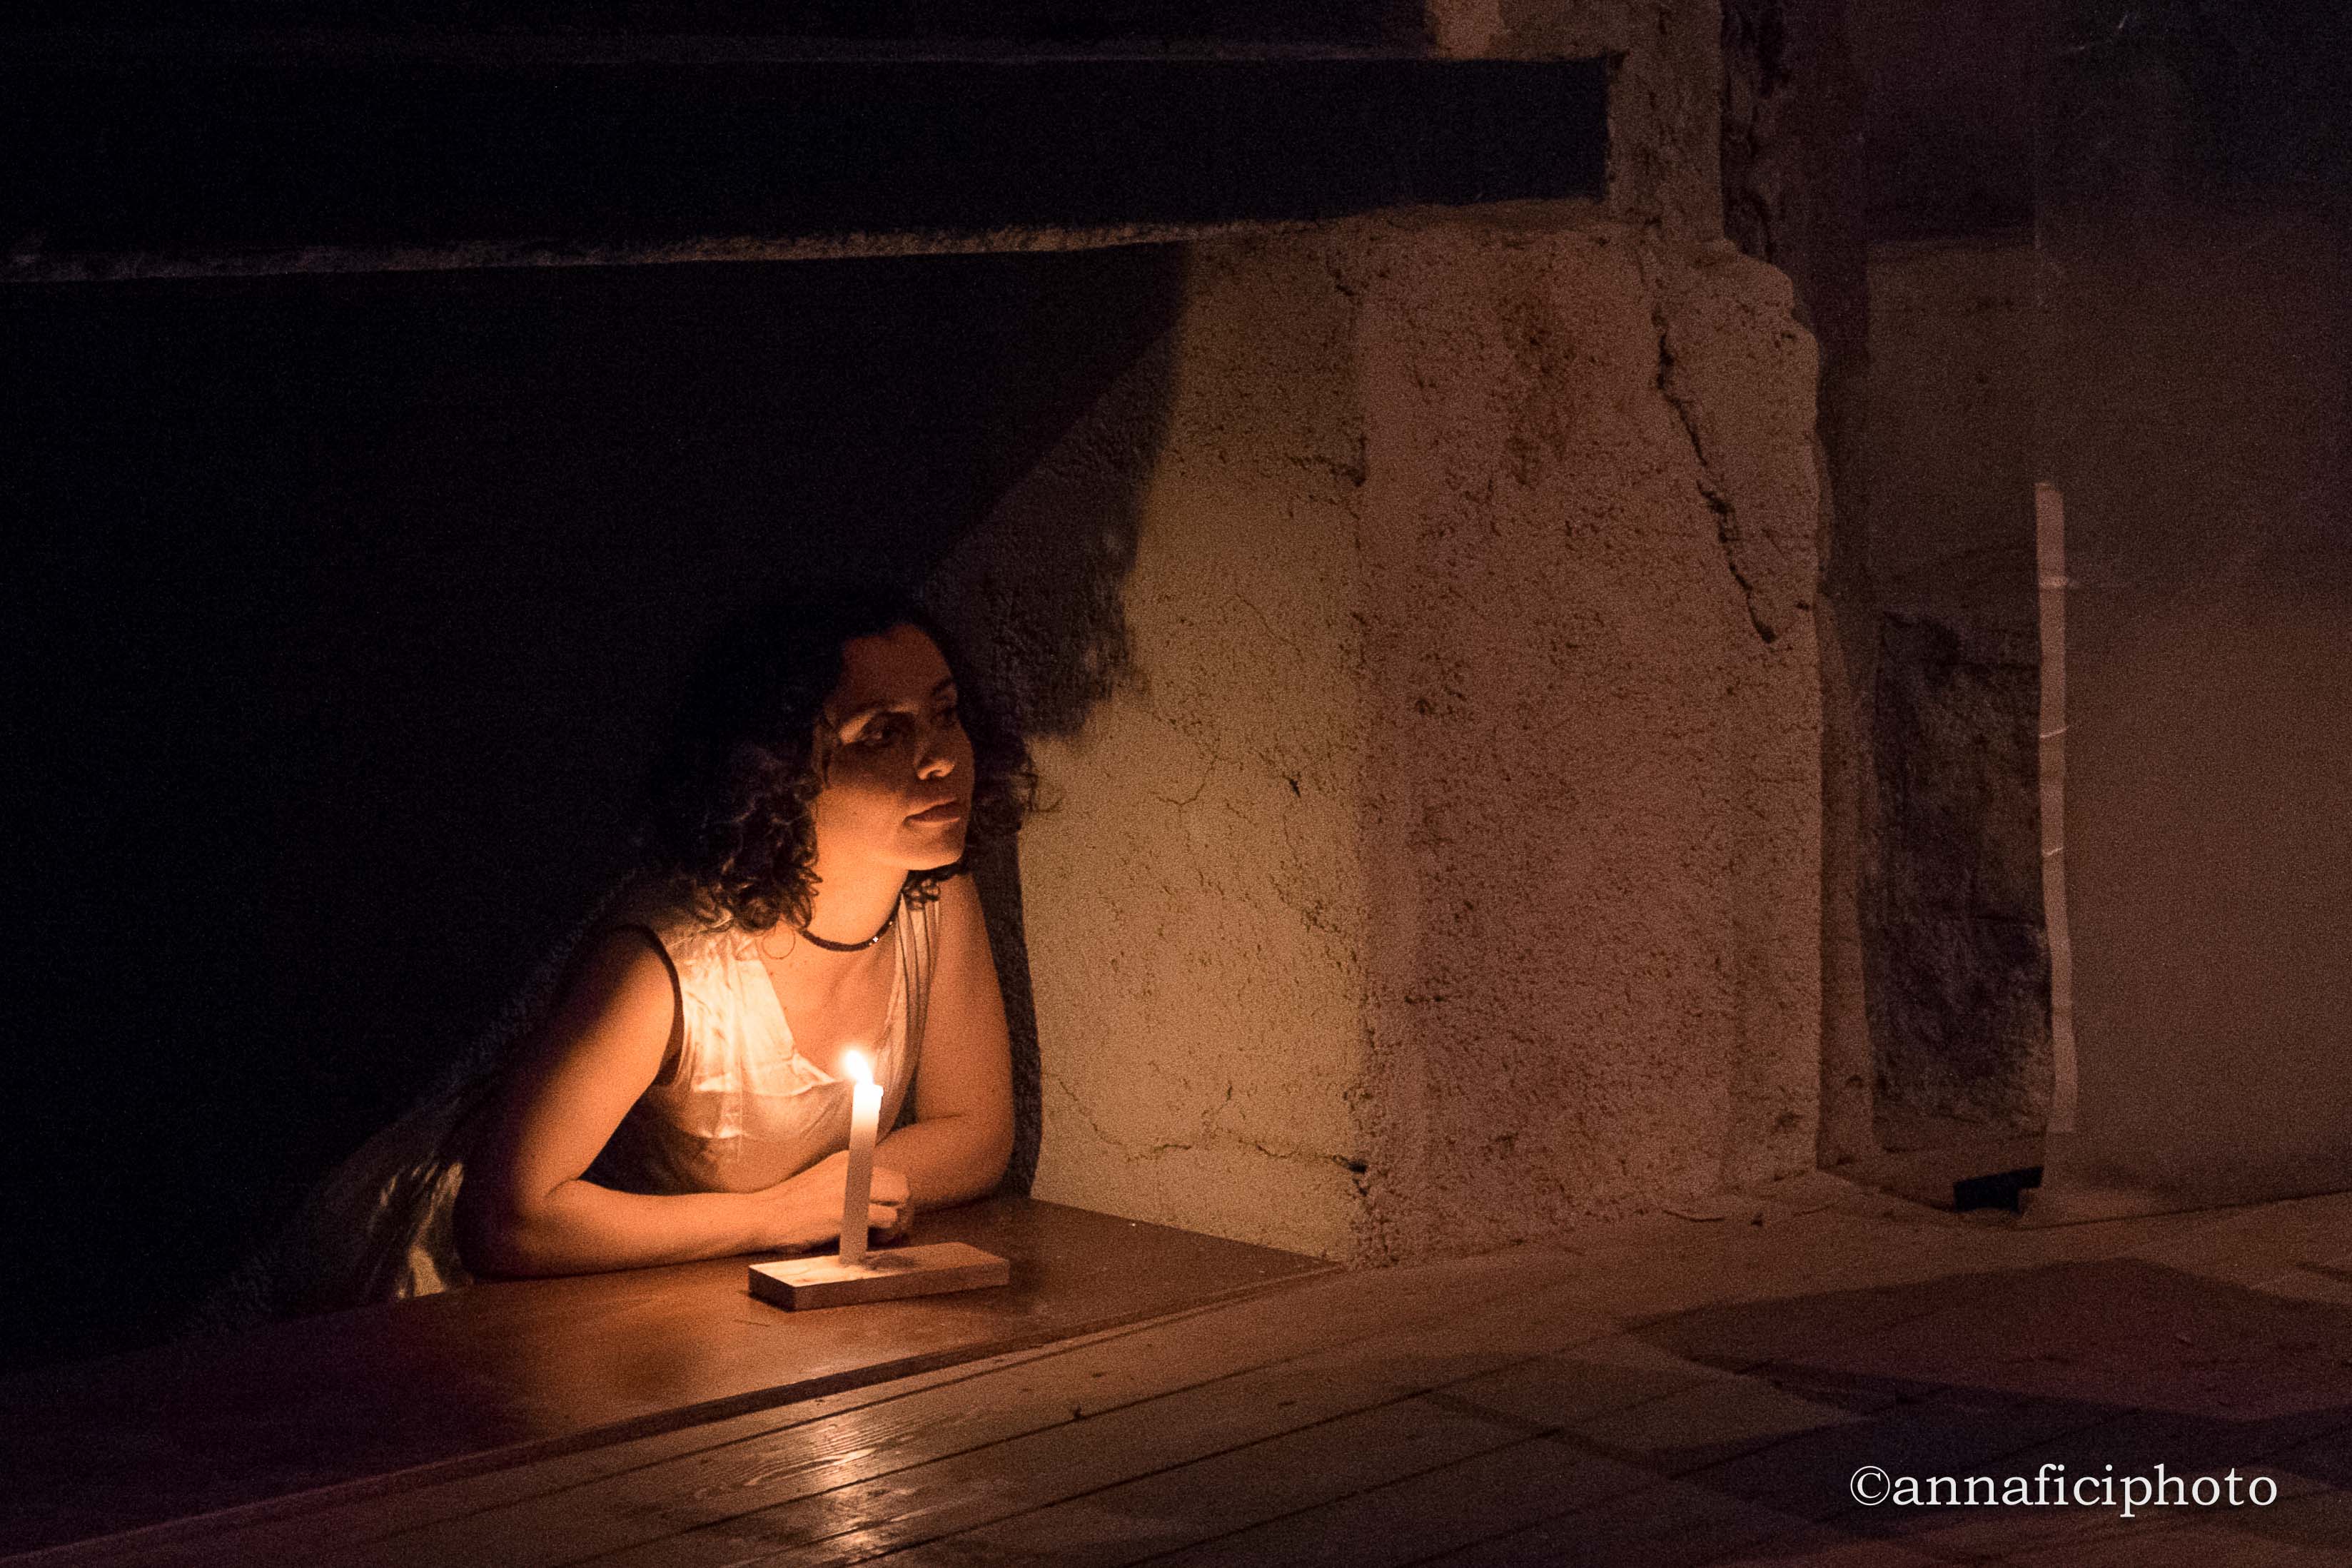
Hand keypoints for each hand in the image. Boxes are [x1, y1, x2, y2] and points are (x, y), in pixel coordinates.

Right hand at [753, 1152, 910, 1252]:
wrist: (763, 1215)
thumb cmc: (788, 1205)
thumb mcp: (822, 1180)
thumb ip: (846, 1183)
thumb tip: (870, 1200)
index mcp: (848, 1160)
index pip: (889, 1172)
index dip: (892, 1196)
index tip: (885, 1212)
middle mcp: (854, 1169)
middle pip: (901, 1182)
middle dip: (902, 1207)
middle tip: (891, 1226)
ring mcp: (852, 1189)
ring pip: (901, 1197)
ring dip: (898, 1219)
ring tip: (884, 1234)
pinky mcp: (849, 1212)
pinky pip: (888, 1218)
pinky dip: (887, 1232)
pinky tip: (873, 1240)